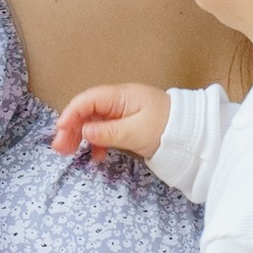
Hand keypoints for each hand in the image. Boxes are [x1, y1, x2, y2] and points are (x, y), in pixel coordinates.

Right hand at [51, 82, 171, 164]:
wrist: (193, 134)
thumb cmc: (167, 129)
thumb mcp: (136, 132)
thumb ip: (108, 132)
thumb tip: (84, 131)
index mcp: (121, 96)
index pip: (88, 100)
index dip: (71, 114)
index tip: (60, 131)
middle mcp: (119, 100)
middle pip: (87, 110)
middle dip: (71, 127)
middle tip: (60, 148)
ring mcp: (123, 112)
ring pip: (94, 121)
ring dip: (80, 135)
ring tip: (70, 153)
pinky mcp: (128, 123)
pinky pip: (105, 129)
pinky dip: (97, 141)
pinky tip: (96, 156)